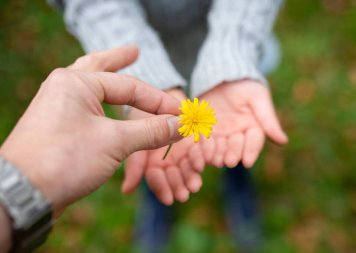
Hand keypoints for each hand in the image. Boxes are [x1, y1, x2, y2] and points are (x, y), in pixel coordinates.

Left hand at [0, 46, 182, 215]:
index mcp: (76, 82)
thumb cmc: (65, 160)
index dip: (160, 101)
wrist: (23, 193)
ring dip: (107, 76)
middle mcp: (64, 87)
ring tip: (117, 63)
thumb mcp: (115, 142)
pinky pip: (85, 105)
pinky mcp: (57, 124)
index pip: (130, 87)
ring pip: (90, 85)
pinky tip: (103, 102)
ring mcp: (58, 105)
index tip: (181, 113)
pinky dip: (100, 101)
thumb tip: (182, 124)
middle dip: (118, 59)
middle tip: (135, 50)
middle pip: (98, 67)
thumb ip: (151, 131)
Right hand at [122, 88, 204, 204]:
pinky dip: (206, 153)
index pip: (157, 179)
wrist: (157, 92)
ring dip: (192, 174)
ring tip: (197, 183)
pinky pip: (205, 148)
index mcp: (153, 162)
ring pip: (190, 165)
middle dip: (180, 185)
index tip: (168, 199)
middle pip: (175, 176)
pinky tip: (211, 160)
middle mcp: (170, 159)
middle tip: (186, 194)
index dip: (162, 189)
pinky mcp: (199, 139)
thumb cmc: (138, 113)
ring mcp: (185, 150)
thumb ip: (134, 162)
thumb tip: (127, 191)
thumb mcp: (132, 138)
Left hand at [199, 79, 287, 167]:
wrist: (222, 75)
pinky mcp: (205, 129)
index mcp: (253, 127)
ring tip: (214, 160)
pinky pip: (203, 139)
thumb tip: (283, 142)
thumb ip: (268, 119)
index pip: (254, 141)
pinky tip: (199, 153)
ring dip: (216, 154)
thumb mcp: (258, 97)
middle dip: (232, 154)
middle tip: (229, 162)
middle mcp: (237, 134)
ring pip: (219, 147)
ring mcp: (221, 133)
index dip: (251, 151)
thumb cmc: (244, 85)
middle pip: (235, 147)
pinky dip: (202, 147)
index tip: (248, 162)